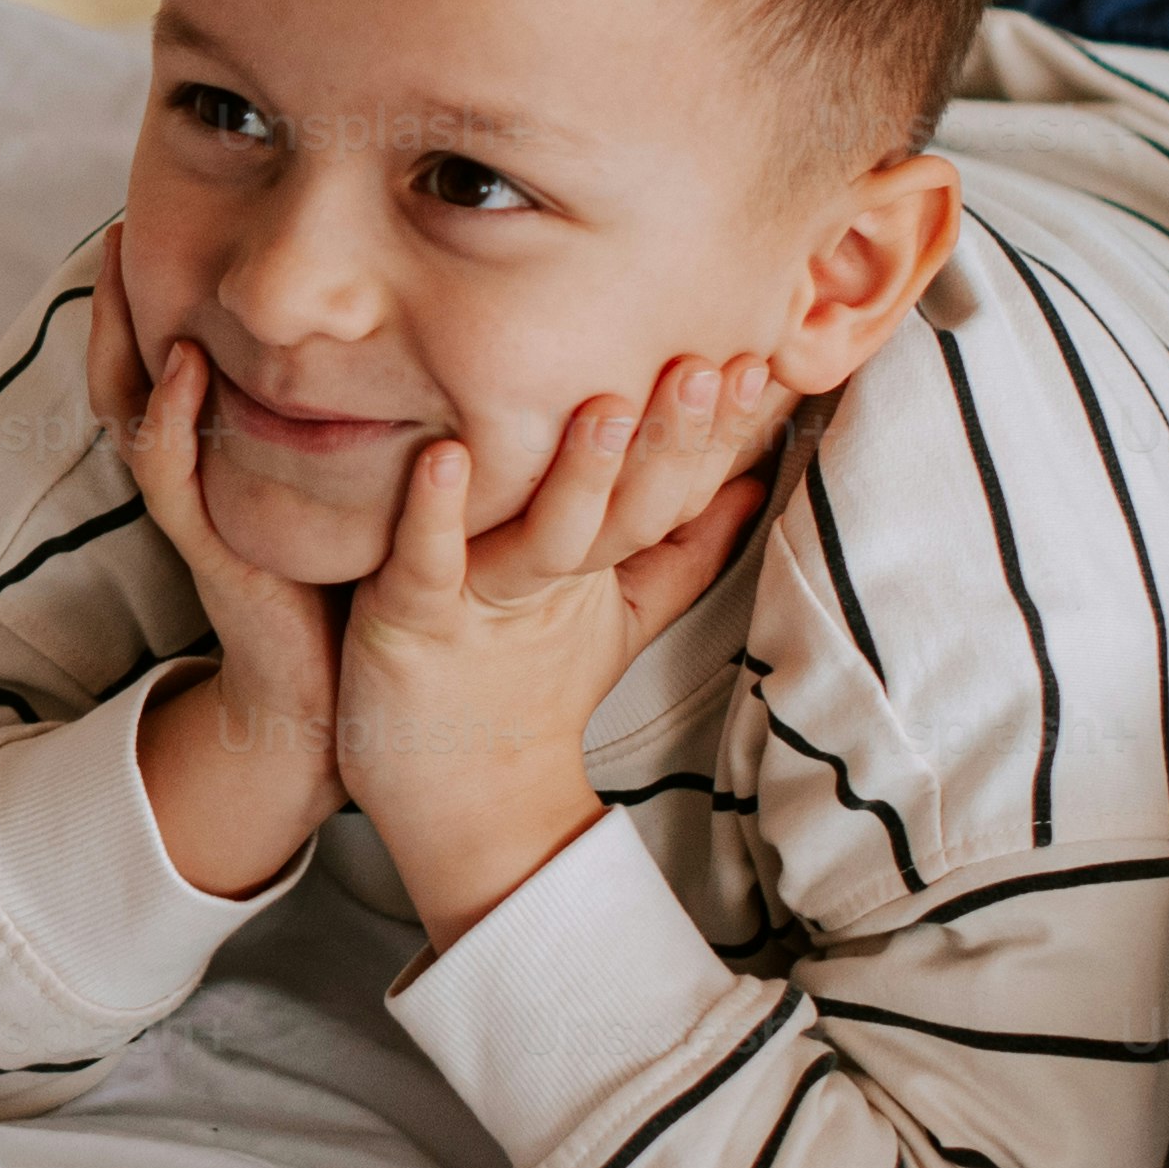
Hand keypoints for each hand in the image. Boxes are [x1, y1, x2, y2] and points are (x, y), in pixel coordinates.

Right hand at [89, 232, 344, 895]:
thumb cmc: (367, 578)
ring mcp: (195, 506)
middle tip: (113, 220)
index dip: (153, 283)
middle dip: (114, 294)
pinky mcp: (211, 547)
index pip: (166, 346)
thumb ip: (364, 402)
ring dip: (118, 333)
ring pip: (129, 406)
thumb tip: (412, 313)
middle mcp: (196, 469)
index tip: (157, 207)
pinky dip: (168, 419)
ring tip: (114, 257)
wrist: (346, 699)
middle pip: (126, 364)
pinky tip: (185, 362)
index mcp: (222, 446)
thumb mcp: (363, 469)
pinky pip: (168, 474)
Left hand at [338, 356, 774, 947]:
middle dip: (669, 443)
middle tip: (704, 366)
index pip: (673, 493)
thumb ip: (683, 552)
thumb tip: (750, 485)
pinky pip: (429, 560)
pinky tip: (446, 458)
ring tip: (603, 406)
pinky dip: (437, 511)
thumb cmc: (522, 690)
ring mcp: (485, 603)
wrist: (459, 804)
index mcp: (601, 569)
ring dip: (580, 475)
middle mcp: (554, 584)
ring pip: (548, 538)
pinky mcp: (414, 620)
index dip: (714, 436)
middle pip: (626, 511)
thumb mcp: (613, 611)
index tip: (754, 363)